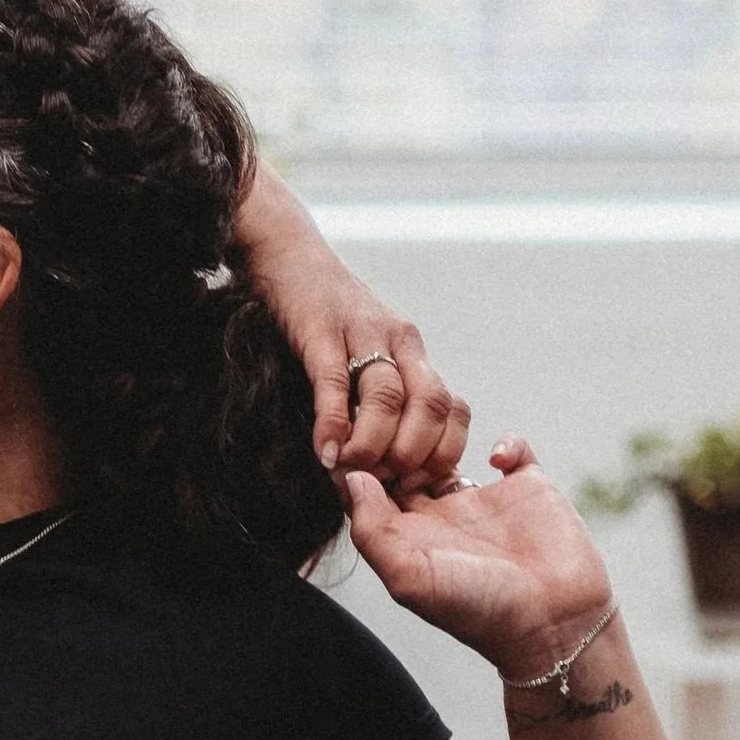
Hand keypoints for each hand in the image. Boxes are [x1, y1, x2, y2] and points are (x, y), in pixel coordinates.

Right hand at [235, 163, 468, 488]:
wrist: (286, 255)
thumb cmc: (324, 316)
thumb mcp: (366, 352)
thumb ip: (382, 397)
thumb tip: (385, 463)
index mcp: (416, 353)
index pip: (453, 408)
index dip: (443, 452)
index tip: (420, 483)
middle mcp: (400, 342)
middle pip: (431, 404)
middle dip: (415, 453)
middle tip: (387, 484)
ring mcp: (362, 334)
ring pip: (388, 397)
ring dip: (374, 445)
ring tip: (353, 471)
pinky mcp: (321, 332)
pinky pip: (334, 384)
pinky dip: (333, 425)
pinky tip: (326, 453)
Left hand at [341, 440, 613, 680]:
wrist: (554, 624)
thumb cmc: (479, 611)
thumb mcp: (408, 577)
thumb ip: (372, 530)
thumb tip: (351, 478)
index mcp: (407, 535)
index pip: (369, 487)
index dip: (362, 461)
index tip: (363, 442)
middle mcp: (441, 514)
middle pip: (404, 458)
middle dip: (398, 436)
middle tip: (403, 427)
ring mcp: (483, 499)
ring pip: (450, 446)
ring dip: (445, 431)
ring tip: (446, 439)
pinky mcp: (526, 489)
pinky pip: (513, 449)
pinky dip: (508, 443)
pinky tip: (500, 460)